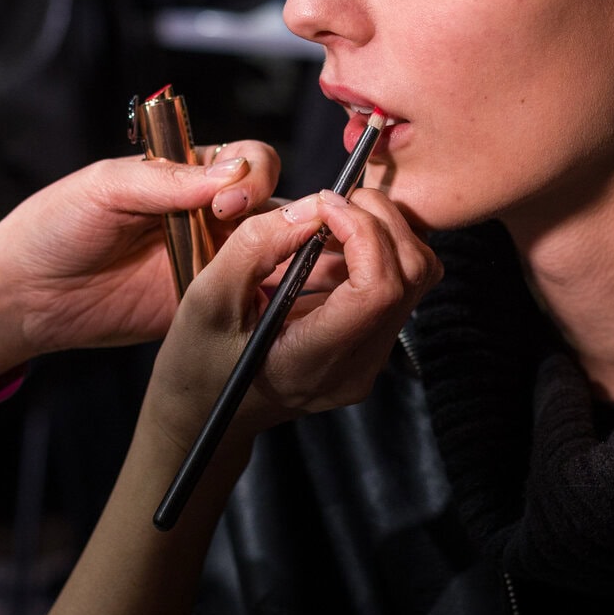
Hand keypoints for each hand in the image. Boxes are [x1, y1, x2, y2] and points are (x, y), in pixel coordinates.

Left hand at [0, 142, 283, 376]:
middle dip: (282, 213)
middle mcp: (207, 215)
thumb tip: (229, 174)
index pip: (248, 161)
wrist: (28, 292)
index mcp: (186, 174)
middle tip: (251, 230)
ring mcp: (210, 261)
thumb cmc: (55, 226)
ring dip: (286, 254)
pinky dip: (268, 297)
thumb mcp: (106, 187)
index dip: (252, 175)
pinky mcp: (205, 304)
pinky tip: (266, 298)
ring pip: (274, 251)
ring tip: (280, 262)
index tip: (228, 198)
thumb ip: (167, 180)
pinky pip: (249, 298)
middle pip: (274, 204)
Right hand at [143, 187, 440, 452]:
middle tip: (332, 202)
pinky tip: (326, 249)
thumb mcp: (207, 298)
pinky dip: (372, 252)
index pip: (379, 288)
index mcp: (316, 361)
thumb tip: (313, 206)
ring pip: (415, 277)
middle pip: (412, 276)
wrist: (205, 412)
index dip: (363, 231)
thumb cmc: (198, 362)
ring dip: (379, 233)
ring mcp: (370, 361)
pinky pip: (396, 287)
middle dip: (381, 221)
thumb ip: (257, 246)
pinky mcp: (371, 347)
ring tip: (327, 224)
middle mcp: (357, 367)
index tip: (324, 205)